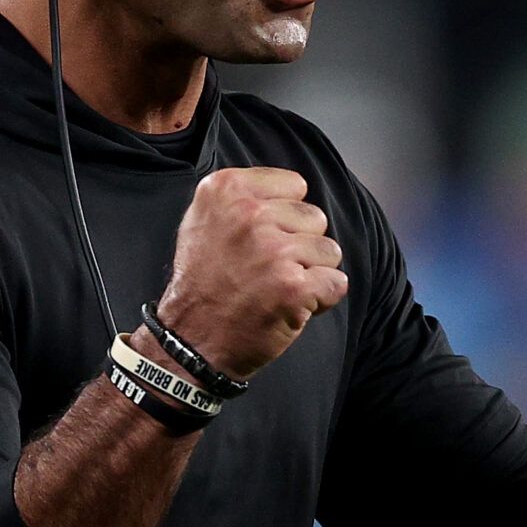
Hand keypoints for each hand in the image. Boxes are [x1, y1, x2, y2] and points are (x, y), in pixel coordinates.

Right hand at [153, 167, 347, 379]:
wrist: (191, 340)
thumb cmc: (202, 284)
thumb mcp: (204, 220)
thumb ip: (244, 197)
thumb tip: (292, 189)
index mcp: (226, 190)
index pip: (294, 185)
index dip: (284, 216)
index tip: (259, 238)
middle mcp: (249, 214)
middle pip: (314, 217)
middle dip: (298, 244)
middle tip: (265, 269)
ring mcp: (272, 251)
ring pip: (329, 250)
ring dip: (310, 273)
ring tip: (275, 287)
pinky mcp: (293, 287)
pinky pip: (336, 282)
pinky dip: (320, 299)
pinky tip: (289, 305)